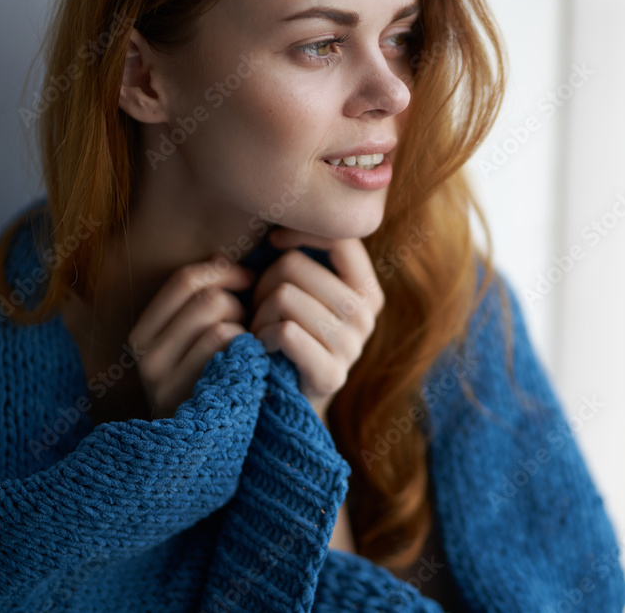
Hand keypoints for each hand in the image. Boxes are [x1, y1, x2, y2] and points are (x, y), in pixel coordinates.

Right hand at [128, 255, 253, 418]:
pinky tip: (253, 365)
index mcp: (143, 333)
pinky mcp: (193, 399)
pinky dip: (251, 351)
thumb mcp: (196, 337)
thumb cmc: (212, 379)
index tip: (248, 279)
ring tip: (248, 347)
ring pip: (221, 324)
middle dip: (239, 305)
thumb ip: (203, 298)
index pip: (185, 280)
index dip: (224, 271)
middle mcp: (145, 356)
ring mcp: (165, 381)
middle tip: (249, 324)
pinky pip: (230, 351)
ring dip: (246, 331)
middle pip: (208, 299)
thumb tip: (222, 256)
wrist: (207, 446)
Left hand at [248, 229, 384, 420]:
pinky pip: (284, 332)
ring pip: (284, 297)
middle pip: (293, 266)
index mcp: (366, 289)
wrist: (288, 400)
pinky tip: (260, 347)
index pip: (338, 237)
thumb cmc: (287, 334)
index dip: (299, 231)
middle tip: (259, 306)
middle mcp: (366, 315)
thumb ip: (299, 255)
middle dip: (263, 283)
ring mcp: (352, 346)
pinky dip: (260, 337)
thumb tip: (273, 222)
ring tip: (260, 328)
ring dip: (258, 313)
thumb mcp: (301, 291)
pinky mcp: (331, 374)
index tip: (274, 242)